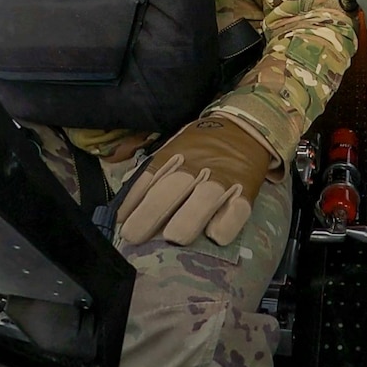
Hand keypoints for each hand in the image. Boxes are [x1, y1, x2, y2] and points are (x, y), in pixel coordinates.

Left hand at [118, 115, 275, 246]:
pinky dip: (227, 224)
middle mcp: (196, 167)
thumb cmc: (200, 147)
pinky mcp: (246, 192)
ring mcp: (223, 179)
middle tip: (135, 235)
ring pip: (205, 198)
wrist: (244, 128)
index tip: (121, 222)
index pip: (149, 178)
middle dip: (151, 212)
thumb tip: (123, 211)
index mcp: (174, 156)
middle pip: (172, 188)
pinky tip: (215, 237)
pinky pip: (238, 210)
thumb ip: (152, 177)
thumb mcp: (173, 150)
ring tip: (174, 238)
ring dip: (188, 219)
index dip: (133, 200)